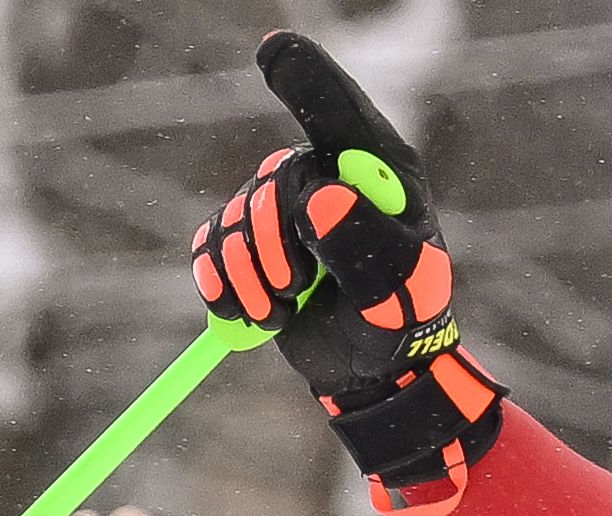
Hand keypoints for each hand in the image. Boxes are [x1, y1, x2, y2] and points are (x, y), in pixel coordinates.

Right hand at [193, 31, 504, 515]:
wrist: (373, 368)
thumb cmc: (402, 320)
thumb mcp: (398, 292)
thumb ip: (364, 246)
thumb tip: (319, 198)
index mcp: (376, 170)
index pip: (337, 113)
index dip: (304, 77)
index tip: (272, 50)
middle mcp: (326, 175)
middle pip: (270, 184)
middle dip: (273, 247)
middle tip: (298, 291)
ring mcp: (285, 206)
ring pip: (235, 218)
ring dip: (249, 276)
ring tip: (283, 312)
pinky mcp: (252, 241)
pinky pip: (209, 245)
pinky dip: (219, 284)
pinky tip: (251, 314)